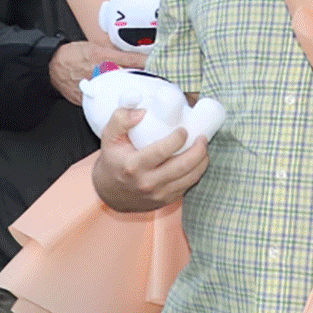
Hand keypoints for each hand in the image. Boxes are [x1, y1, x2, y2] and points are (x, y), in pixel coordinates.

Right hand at [50, 40, 148, 105]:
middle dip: (141, 79)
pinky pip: (105, 100)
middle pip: (127, 77)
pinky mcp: (89, 99)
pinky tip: (120, 101)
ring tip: (140, 93)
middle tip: (155, 81)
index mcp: (102, 56)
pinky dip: (113, 100)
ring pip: (118, 91)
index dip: (146, 62)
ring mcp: (95, 86)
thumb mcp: (93, 45)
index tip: (159, 64)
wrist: (51, 67)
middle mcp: (100, 72)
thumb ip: (112, 47)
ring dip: (128, 91)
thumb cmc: (71, 54)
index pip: (130, 59)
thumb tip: (129, 47)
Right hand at [94, 106, 209, 213]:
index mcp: (133, 166)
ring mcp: (158, 194)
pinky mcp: (165, 201)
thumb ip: (121, 119)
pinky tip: (198, 162)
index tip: (184, 130)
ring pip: (190, 178)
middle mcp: (147, 183)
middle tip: (202, 138)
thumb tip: (142, 112)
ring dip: (202, 162)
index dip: (178, 139)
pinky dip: (196, 173)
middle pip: (182, 166)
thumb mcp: (109, 137)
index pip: (162, 151)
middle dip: (198, 150)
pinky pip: (187, 187)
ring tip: (203, 148)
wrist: (109, 193)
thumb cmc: (112, 160)